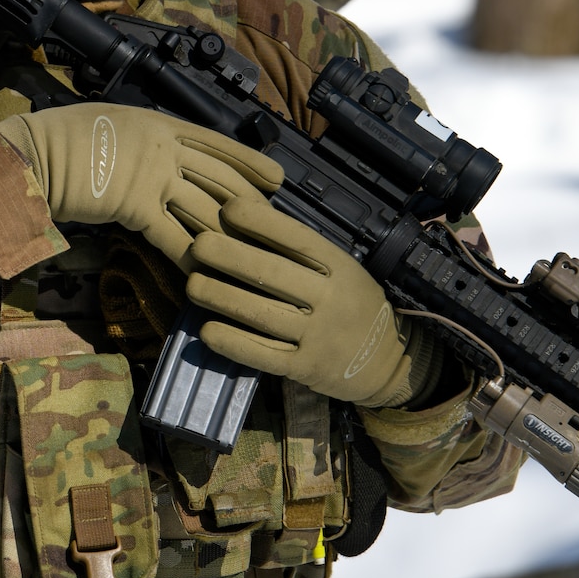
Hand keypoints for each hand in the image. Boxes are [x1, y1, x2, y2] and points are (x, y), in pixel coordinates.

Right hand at [0, 103, 281, 264]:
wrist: (37, 154)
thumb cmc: (66, 138)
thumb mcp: (116, 125)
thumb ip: (146, 140)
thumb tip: (163, 153)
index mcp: (162, 124)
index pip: (219, 144)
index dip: (250, 162)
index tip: (277, 177)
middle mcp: (165, 147)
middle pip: (222, 178)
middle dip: (252, 203)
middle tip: (276, 223)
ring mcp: (153, 176)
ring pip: (205, 209)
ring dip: (230, 235)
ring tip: (253, 254)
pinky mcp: (137, 207)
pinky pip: (174, 237)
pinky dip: (194, 257)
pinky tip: (210, 272)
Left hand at [185, 197, 423, 407]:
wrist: (386, 361)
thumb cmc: (355, 305)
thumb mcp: (343, 271)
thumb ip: (305, 254)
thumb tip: (252, 220)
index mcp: (341, 268)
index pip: (297, 239)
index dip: (261, 222)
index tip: (229, 208)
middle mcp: (330, 300)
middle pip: (272, 274)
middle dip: (230, 257)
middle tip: (197, 245)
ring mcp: (318, 337)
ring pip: (262, 314)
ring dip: (222, 298)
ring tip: (192, 285)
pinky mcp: (305, 368)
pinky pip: (264, 355)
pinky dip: (233, 343)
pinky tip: (207, 331)